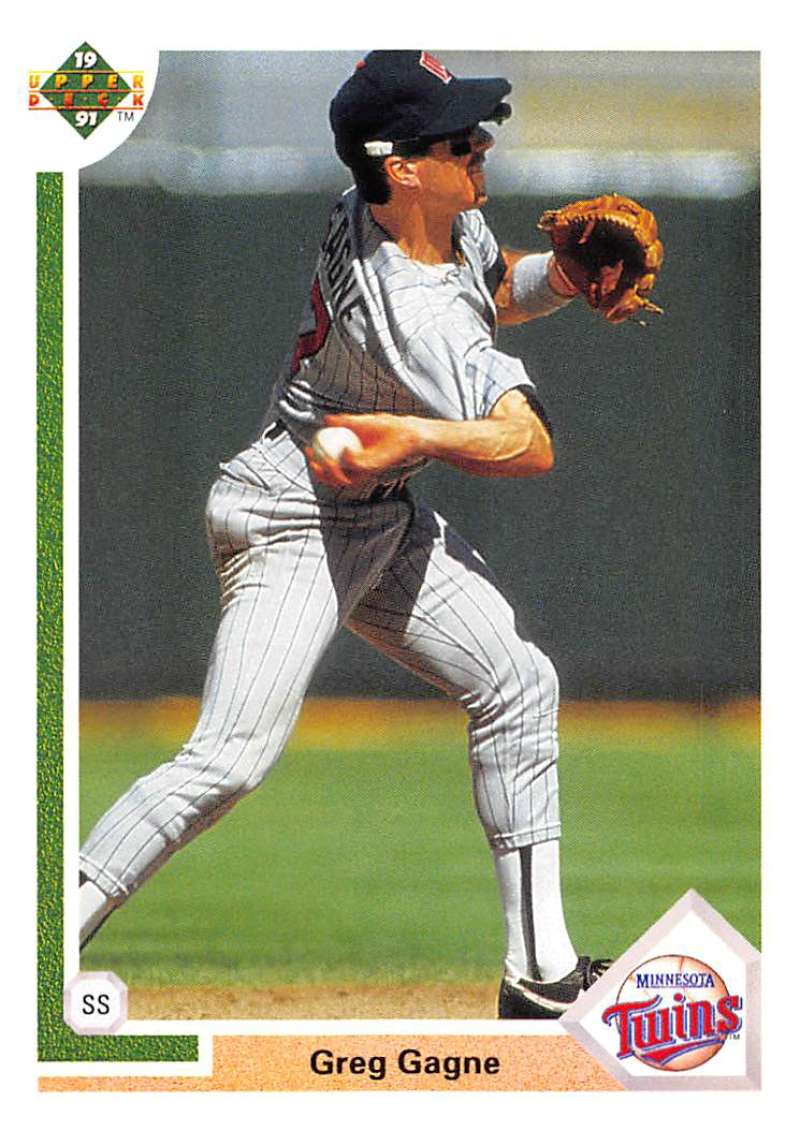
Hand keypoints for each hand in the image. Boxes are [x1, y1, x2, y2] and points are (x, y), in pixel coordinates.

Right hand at [305, 412, 426, 488]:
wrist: (408, 432)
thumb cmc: (388, 427)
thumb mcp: (363, 422)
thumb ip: (344, 421)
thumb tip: (326, 419)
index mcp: (354, 461)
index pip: (331, 466)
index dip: (316, 461)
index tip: (307, 449)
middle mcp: (359, 470)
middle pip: (333, 478)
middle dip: (319, 473)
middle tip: (311, 459)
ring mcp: (366, 471)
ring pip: (342, 479)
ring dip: (330, 472)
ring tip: (322, 459)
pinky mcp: (374, 469)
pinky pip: (355, 468)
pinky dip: (348, 459)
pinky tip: (344, 448)